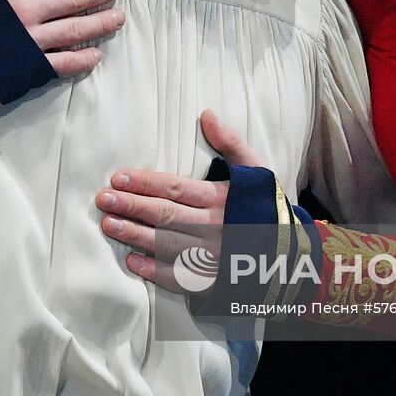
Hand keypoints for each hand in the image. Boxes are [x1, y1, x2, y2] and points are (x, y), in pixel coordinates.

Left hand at [97, 110, 264, 292]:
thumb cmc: (266, 205)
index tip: (118, 178)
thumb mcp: (256, 169)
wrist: (293, 252)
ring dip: (136, 236)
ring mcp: (213, 256)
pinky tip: (132, 262)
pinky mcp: (213, 280)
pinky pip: (180, 277)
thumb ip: (231, 142)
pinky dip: (155, 271)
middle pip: (166, 215)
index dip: (145, 183)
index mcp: (221, 198)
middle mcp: (215, 227)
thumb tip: (206, 114)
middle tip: (102, 199)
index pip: (176, 188)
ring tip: (108, 225)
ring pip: (167, 245)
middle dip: (132, 206)